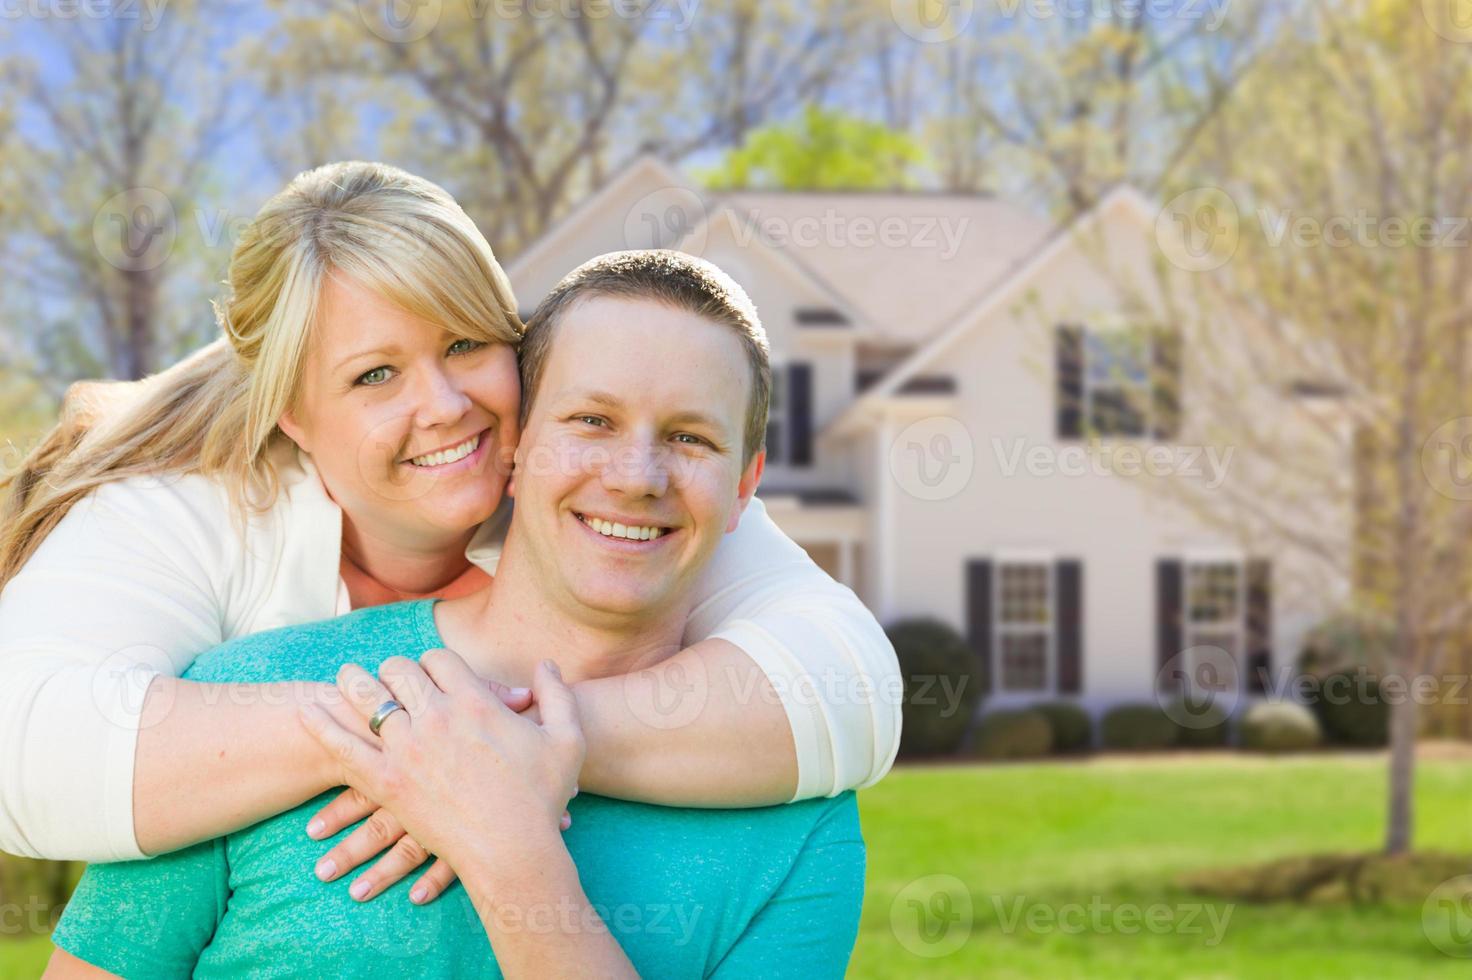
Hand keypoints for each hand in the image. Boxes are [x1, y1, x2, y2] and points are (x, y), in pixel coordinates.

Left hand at [300, 650, 584, 884]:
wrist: (515, 852)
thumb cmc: (543, 798)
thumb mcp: (567, 739)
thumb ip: (558, 695)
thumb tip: (546, 664)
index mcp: (476, 701)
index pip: (440, 660)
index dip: (433, 661)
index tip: (431, 669)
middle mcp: (438, 717)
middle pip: (401, 672)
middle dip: (394, 667)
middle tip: (387, 670)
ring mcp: (409, 750)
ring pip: (369, 700)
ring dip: (354, 683)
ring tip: (343, 675)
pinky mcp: (388, 784)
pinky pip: (344, 748)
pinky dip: (322, 727)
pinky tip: (306, 711)